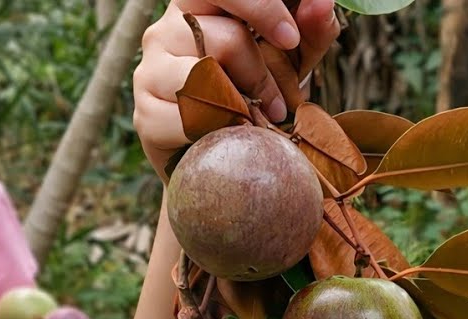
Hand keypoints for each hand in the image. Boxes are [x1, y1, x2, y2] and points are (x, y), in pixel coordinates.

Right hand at [133, 0, 340, 178]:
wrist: (221, 154)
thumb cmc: (256, 93)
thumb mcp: (291, 59)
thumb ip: (309, 30)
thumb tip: (322, 3)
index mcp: (198, 4)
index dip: (259, 6)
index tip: (290, 38)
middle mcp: (165, 29)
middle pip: (224, 39)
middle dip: (263, 74)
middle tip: (282, 101)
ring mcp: (150, 70)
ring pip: (205, 78)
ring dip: (243, 105)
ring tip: (258, 121)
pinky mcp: (145, 113)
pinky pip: (188, 118)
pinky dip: (219, 131)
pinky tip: (227, 136)